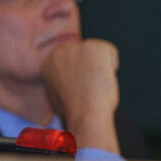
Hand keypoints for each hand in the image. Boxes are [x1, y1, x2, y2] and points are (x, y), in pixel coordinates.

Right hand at [40, 39, 120, 153]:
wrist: (85, 113)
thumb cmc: (74, 112)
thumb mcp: (56, 96)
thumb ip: (60, 82)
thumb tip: (69, 82)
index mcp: (48, 63)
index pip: (68, 60)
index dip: (78, 72)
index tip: (82, 86)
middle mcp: (59, 51)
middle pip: (81, 51)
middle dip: (87, 64)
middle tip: (91, 84)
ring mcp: (76, 47)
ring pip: (95, 51)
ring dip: (99, 65)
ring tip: (96, 84)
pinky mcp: (94, 46)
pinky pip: (110, 51)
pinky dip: (112, 65)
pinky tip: (105, 78)